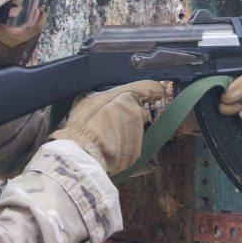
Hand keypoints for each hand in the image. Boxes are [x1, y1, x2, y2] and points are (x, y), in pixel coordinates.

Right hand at [50, 80, 164, 174]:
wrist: (83, 152)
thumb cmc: (84, 123)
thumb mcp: (89, 98)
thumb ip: (104, 96)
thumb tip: (105, 97)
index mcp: (128, 96)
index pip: (151, 88)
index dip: (154, 90)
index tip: (158, 92)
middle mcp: (138, 114)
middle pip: (138, 112)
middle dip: (127, 115)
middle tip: (109, 121)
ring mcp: (138, 135)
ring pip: (134, 131)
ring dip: (123, 132)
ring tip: (104, 138)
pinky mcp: (135, 154)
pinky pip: (129, 148)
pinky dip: (121, 149)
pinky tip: (107, 149)